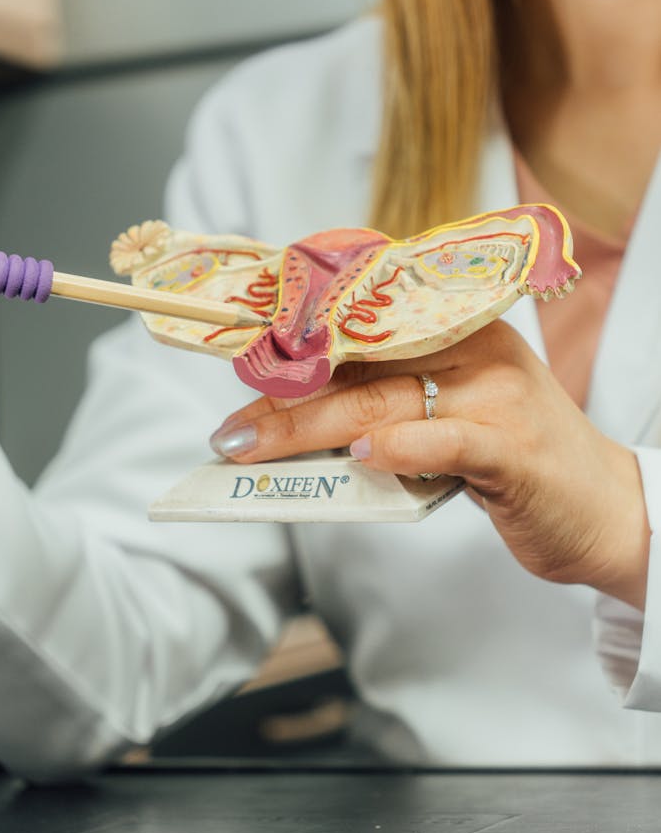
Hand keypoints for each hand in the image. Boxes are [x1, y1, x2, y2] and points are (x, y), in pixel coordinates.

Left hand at [210, 321, 649, 608]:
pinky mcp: (514, 451)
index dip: (299, 341)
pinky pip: (446, 442)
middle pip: (360, 367)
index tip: (240, 361)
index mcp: (459, 330)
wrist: (603, 508)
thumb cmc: (514, 459)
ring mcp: (497, 398)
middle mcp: (477, 351)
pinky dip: (400, 450)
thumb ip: (390, 400)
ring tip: (253, 448)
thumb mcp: (452, 411)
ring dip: (309, 430)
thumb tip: (299, 413)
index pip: (365, 325)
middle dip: (285, 399)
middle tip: (229, 429)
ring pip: (385, 403)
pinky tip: (359, 459)